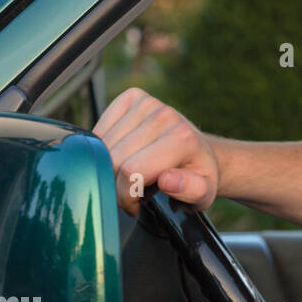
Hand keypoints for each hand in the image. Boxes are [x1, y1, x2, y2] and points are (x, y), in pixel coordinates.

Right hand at [92, 87, 220, 215]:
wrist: (200, 152)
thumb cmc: (196, 177)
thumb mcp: (202, 194)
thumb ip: (190, 191)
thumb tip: (167, 180)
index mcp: (182, 138)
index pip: (130, 171)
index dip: (127, 195)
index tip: (137, 203)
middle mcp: (165, 115)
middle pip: (114, 158)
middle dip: (117, 183)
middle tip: (133, 190)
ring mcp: (148, 103)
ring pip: (102, 145)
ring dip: (110, 165)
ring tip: (131, 173)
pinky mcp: (132, 97)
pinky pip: (99, 128)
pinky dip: (104, 147)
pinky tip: (123, 154)